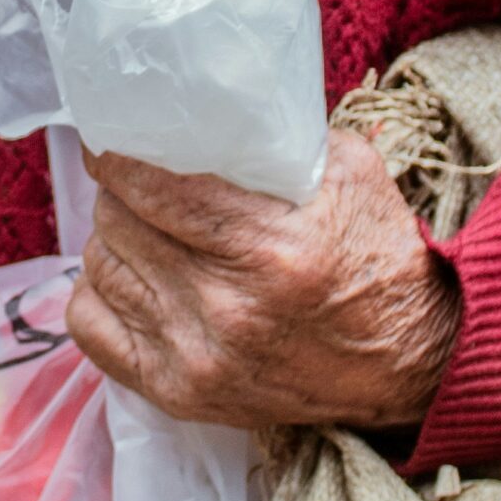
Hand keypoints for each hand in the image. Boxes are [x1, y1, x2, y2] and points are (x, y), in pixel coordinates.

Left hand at [66, 126, 458, 429]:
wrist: (409, 360)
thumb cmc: (377, 255)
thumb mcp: (349, 172)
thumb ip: (277, 138)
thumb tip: (201, 107)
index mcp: (270, 247)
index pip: (154, 187)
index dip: (119, 154)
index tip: (112, 137)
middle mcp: (226, 308)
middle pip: (120, 221)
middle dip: (121, 191)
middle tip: (138, 180)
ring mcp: (197, 358)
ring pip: (101, 266)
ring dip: (115, 238)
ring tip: (143, 227)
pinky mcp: (179, 393)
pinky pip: (91, 326)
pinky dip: (100, 292)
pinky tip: (133, 275)